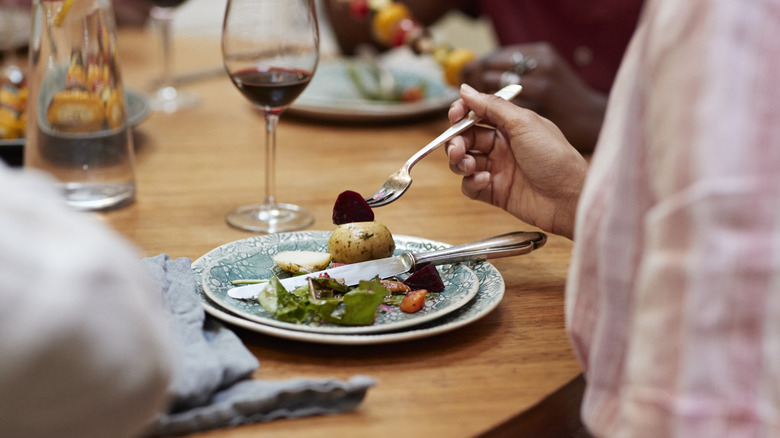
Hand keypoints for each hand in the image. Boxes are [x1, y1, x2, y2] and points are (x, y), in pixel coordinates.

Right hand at [446, 84, 587, 239]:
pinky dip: (471, 182)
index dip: (462, 114)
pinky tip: (485, 180)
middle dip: (456, 141)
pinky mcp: (494, 192)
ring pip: (464, 162)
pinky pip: (470, 186)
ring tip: (469, 165)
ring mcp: (497, 169)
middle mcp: (502, 146)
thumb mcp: (524, 123)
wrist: (569, 197)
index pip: (477, 115)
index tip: (454, 117)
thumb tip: (465, 89)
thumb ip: (492, 106)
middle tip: (458, 148)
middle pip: (466, 139)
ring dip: (460, 162)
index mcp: (510, 126)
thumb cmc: (554, 157)